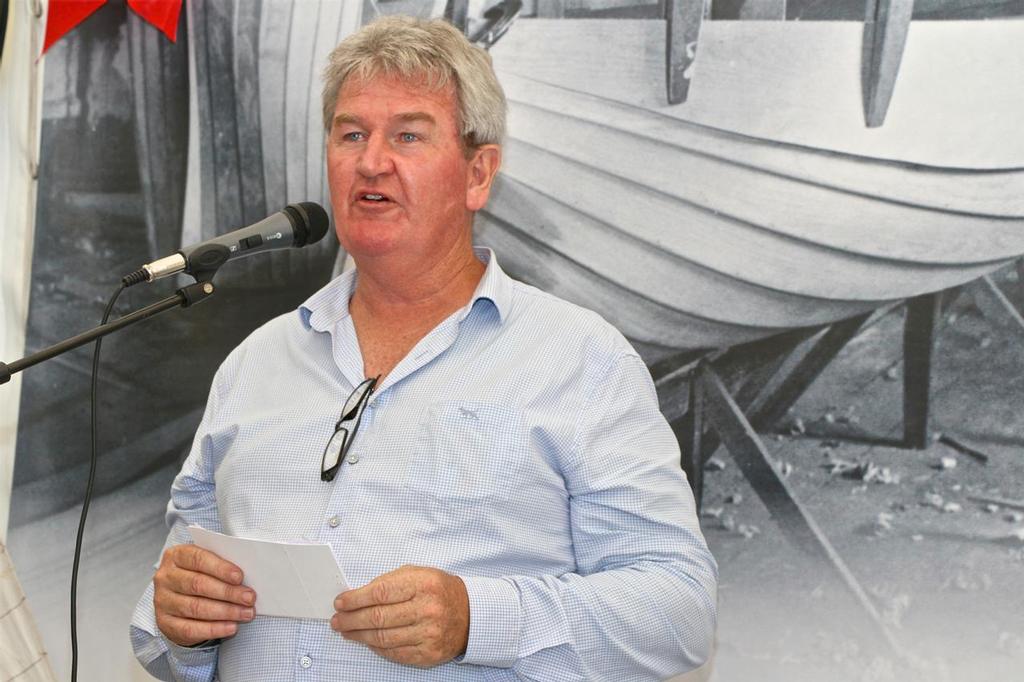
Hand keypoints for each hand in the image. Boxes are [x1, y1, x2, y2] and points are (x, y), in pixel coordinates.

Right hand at [153, 544, 255, 646]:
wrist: (178, 599)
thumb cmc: (200, 576)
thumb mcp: (207, 565)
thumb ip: (222, 566)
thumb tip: (248, 577)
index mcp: (176, 556)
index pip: (198, 559)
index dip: (220, 568)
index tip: (240, 577)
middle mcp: (165, 577)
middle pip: (198, 585)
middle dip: (228, 592)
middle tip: (249, 598)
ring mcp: (162, 601)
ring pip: (195, 608)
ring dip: (225, 612)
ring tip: (246, 613)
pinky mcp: (165, 623)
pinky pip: (190, 629)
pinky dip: (214, 629)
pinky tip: (231, 627)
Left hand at [331, 565, 469, 667]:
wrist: (469, 615)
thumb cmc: (438, 591)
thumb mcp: (418, 574)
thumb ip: (389, 582)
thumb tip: (356, 596)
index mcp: (423, 584)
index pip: (380, 592)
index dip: (355, 599)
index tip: (341, 602)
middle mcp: (428, 609)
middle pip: (378, 617)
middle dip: (351, 619)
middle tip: (337, 620)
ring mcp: (429, 634)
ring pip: (383, 638)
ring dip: (359, 636)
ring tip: (346, 631)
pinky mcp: (428, 654)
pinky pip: (394, 653)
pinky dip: (376, 648)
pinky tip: (367, 641)